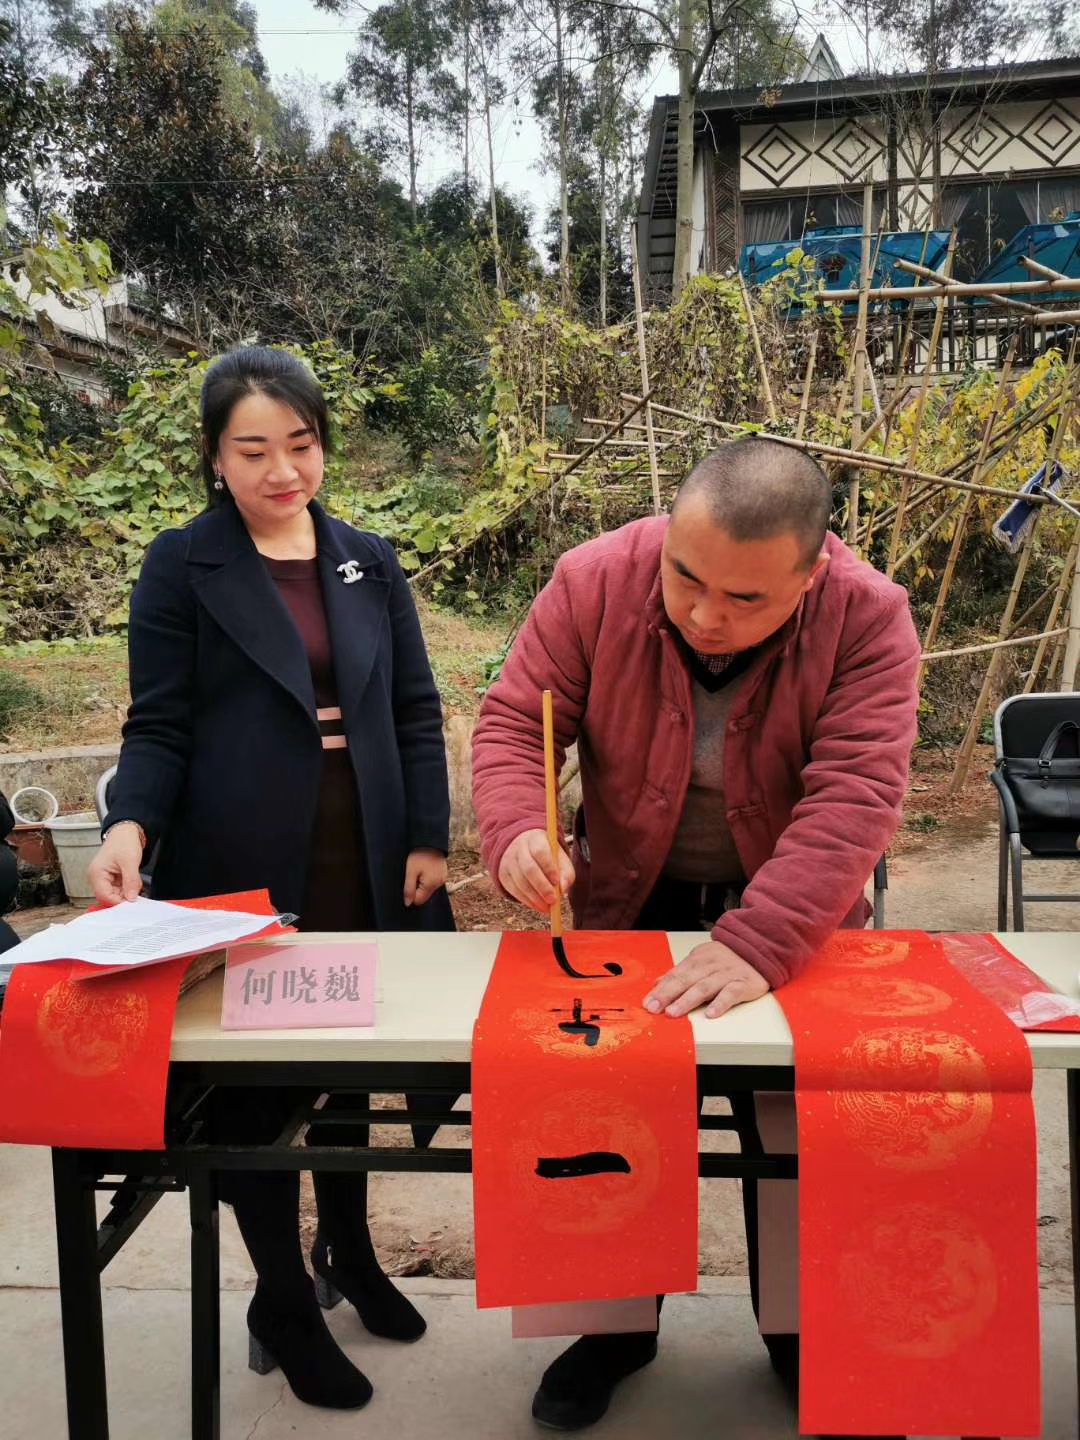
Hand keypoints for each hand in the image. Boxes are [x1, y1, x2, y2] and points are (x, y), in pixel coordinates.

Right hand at [87, 824, 144, 904]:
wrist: (127, 831)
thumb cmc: (124, 841)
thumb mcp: (130, 862)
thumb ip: (131, 881)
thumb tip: (131, 897)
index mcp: (96, 873)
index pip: (104, 896)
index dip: (118, 901)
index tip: (131, 903)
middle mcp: (96, 876)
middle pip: (108, 896)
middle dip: (123, 896)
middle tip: (136, 893)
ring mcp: (103, 877)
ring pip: (114, 893)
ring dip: (126, 892)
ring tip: (135, 882)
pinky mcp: (110, 877)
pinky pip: (118, 888)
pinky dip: (127, 887)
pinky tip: (133, 881)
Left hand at [403, 848, 447, 906]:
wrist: (431, 841)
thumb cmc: (419, 855)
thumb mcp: (410, 871)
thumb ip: (409, 889)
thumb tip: (408, 904)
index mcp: (431, 884)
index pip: (418, 900)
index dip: (411, 893)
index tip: (408, 881)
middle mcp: (439, 884)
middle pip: (424, 895)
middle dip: (417, 889)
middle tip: (413, 875)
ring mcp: (442, 879)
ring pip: (428, 889)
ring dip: (422, 884)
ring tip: (419, 870)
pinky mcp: (443, 874)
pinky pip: (433, 883)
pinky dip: (427, 879)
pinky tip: (424, 869)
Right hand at [497, 828, 574, 912]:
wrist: (523, 847)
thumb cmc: (547, 855)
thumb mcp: (560, 858)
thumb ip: (566, 872)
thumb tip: (563, 889)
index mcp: (535, 839)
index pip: (540, 852)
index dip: (548, 867)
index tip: (557, 882)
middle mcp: (518, 848)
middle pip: (528, 868)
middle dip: (542, 887)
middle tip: (553, 900)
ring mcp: (508, 861)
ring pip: (520, 882)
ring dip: (534, 898)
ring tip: (547, 907)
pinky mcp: (503, 874)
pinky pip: (513, 890)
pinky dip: (526, 900)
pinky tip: (537, 906)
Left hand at [643, 940, 769, 1018]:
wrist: (761, 946)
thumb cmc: (728, 958)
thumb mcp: (701, 959)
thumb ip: (681, 972)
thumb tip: (658, 983)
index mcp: (698, 959)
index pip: (675, 975)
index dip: (661, 989)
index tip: (647, 1003)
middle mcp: (711, 965)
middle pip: (686, 980)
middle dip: (668, 994)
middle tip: (654, 1008)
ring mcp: (727, 974)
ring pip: (705, 987)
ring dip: (688, 1000)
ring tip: (674, 1012)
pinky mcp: (744, 983)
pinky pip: (731, 993)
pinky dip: (720, 1003)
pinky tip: (710, 1014)